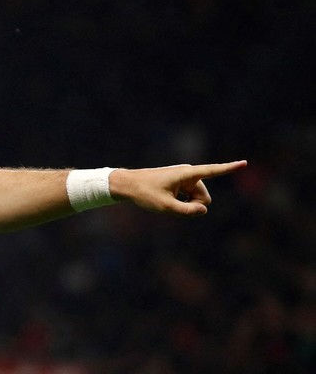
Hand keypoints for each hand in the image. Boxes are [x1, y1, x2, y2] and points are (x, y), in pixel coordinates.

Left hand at [110, 160, 245, 216]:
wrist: (128, 185)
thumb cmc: (145, 194)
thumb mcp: (165, 206)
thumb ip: (186, 211)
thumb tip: (203, 210)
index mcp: (187, 174)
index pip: (213, 171)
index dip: (229, 168)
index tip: (245, 162)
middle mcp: (188, 174)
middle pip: (204, 197)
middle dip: (195, 206)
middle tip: (173, 207)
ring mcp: (184, 179)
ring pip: (197, 199)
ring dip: (187, 206)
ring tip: (167, 203)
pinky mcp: (180, 184)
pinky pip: (189, 198)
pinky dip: (182, 203)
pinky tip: (168, 202)